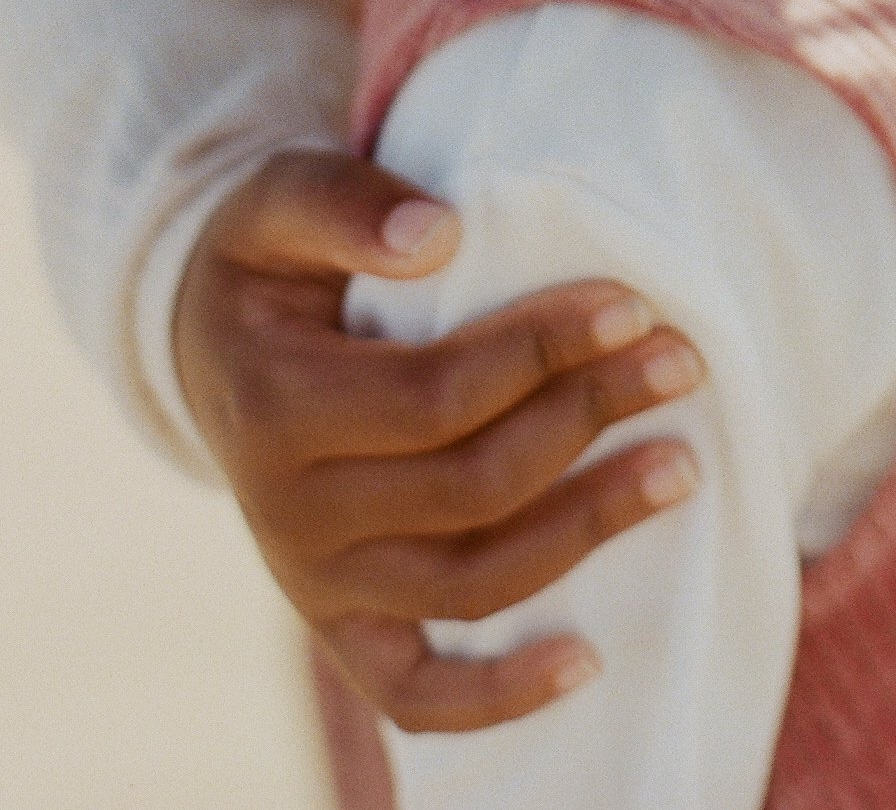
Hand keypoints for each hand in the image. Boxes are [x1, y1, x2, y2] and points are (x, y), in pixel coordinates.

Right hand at [175, 149, 703, 732]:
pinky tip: (589, 660)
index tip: (632, 305)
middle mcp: (289, 516)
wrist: (213, 343)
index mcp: (275, 407)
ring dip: (587, 529)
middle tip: (681, 362)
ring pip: (470, 583)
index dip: (541, 353)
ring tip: (682, 466)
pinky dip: (498, 698)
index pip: (436, 397)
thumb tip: (439, 235)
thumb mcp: (279, 197)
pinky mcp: (340, 629)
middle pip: (471, 487)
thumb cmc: (270, 258)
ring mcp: (315, 586)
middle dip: (589, 419)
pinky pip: (415, 692)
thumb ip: (346, 201)